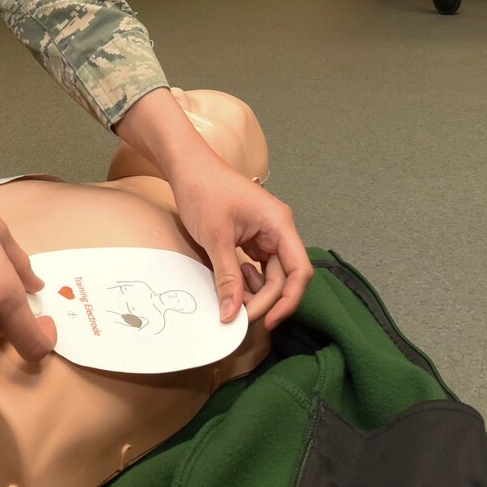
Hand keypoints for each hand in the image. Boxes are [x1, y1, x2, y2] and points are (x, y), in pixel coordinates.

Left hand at [167, 157, 310, 328]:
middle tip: (239, 316)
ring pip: (272, 273)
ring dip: (256, 290)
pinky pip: (258, 265)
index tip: (268, 320)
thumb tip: (232, 314)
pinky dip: (247, 278)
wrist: (187, 166)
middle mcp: (278, 229)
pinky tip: (232, 280)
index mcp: (279, 224)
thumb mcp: (215, 238)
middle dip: (265, 299)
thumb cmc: (203, 189)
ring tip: (233, 296)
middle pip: (285, 276)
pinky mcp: (252, 236)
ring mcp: (266, 232)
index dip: (289, 300)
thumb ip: (227, 278)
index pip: (299, 271)